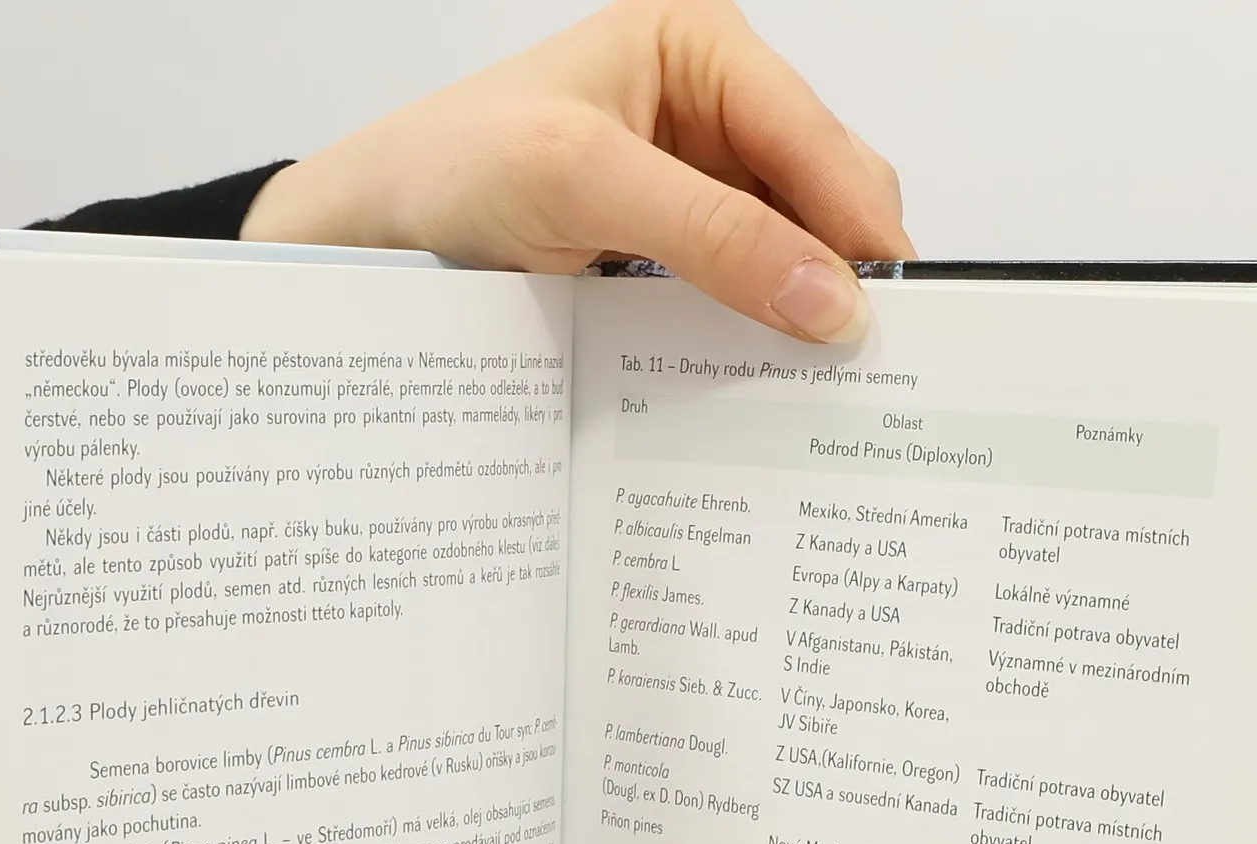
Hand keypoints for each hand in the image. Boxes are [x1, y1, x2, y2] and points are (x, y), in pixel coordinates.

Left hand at [242, 0, 909, 344]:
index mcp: (701, 49)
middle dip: (838, 268)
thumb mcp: (582, 182)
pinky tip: (764, 374)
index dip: (856, 225)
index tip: (884, 313)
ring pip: (792, 251)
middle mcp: (712, 111)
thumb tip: (826, 297)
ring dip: (801, 310)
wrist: (372, 236)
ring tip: (819, 380)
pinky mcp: (674, 253)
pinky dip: (759, 333)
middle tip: (859, 361)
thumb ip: (711, 234)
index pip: (813, 136)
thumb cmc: (452, 169)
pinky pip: (745, 292)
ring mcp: (697, 186)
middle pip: (822, 193)